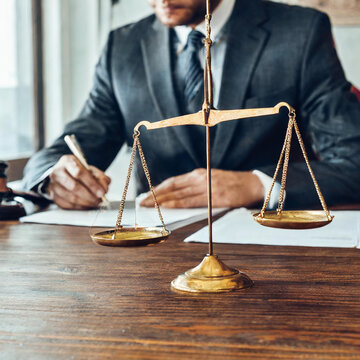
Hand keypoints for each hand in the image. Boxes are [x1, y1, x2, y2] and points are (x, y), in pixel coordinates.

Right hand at [46, 155, 110, 209]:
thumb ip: (101, 178)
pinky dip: (79, 207)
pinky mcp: (53, 196)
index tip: (102, 192)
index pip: (79, 173)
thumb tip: (104, 189)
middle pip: (74, 186)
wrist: (65, 174)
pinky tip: (86, 205)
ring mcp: (53, 184)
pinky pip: (67, 205)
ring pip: (70, 197)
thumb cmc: (80, 172)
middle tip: (99, 200)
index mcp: (67, 161)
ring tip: (94, 202)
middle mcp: (57, 172)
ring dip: (86, 202)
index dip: (92, 184)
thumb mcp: (92, 170)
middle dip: (90, 195)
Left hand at [140, 168, 263, 207]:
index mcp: (199, 174)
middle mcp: (200, 178)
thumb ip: (196, 185)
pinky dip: (176, 204)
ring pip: (178, 194)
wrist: (253, 184)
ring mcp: (206, 187)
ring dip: (161, 200)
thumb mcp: (212, 179)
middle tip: (142, 202)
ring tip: (149, 205)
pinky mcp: (214, 197)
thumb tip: (178, 196)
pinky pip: (191, 201)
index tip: (147, 195)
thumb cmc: (232, 183)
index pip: (173, 181)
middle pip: (172, 187)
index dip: (158, 188)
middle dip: (155, 195)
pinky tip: (167, 206)